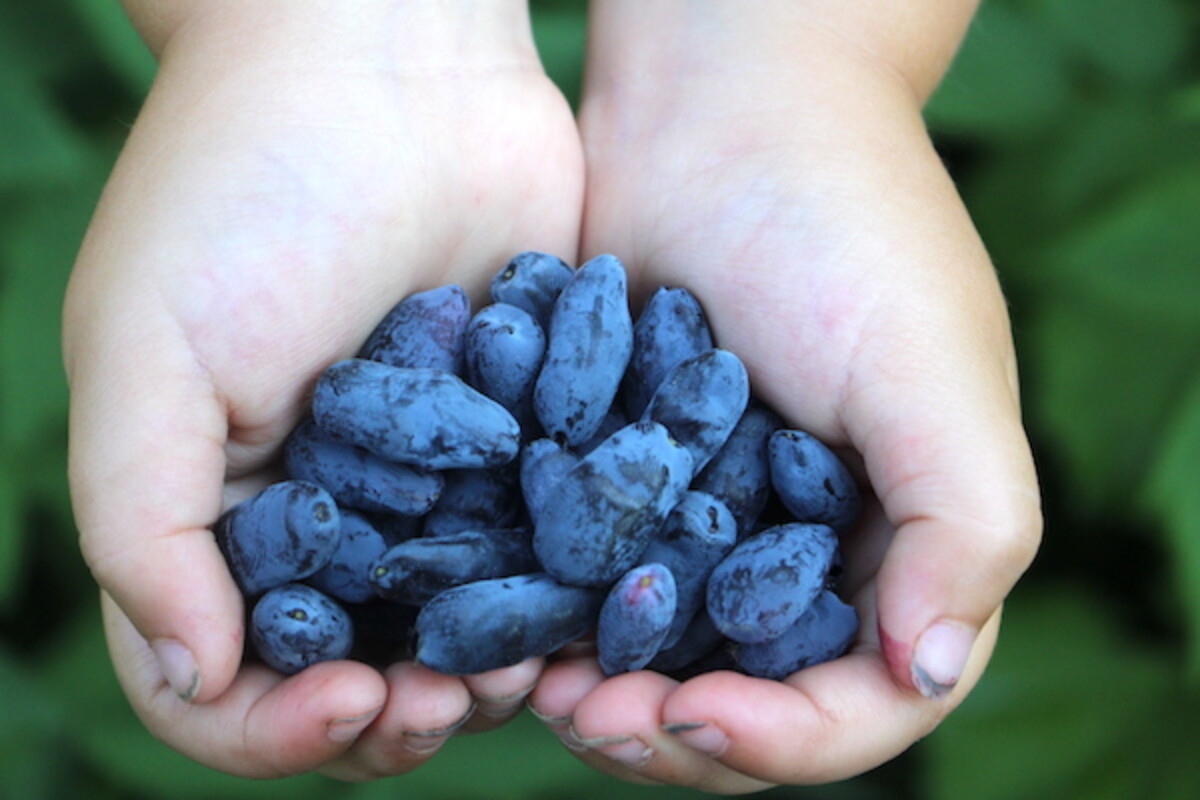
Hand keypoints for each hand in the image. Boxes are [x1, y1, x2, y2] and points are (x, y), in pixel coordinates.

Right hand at [64, 1, 582, 779]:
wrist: (392, 61)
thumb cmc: (243, 190)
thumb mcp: (146, 352)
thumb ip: (142, 524)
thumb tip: (192, 673)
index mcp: (214, 508)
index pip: (217, 681)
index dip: (271, 726)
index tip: (349, 699)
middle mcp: (321, 510)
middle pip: (347, 669)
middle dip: (394, 713)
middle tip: (451, 703)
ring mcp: (428, 479)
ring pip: (455, 626)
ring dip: (485, 670)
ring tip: (532, 667)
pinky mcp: (519, 436)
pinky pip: (540, 544)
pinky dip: (558, 591)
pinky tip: (595, 598)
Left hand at [529, 3, 1040, 791]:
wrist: (720, 112)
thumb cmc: (845, 227)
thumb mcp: (933, 370)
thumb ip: (965, 525)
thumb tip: (928, 672)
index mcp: (901, 544)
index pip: (860, 701)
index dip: (786, 739)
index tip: (695, 717)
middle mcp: (806, 549)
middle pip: (750, 696)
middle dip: (674, 731)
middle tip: (591, 714)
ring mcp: (710, 517)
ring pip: (660, 652)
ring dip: (604, 688)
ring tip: (541, 686)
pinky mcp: (628, 476)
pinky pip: (593, 574)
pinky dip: (556, 612)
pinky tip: (506, 622)